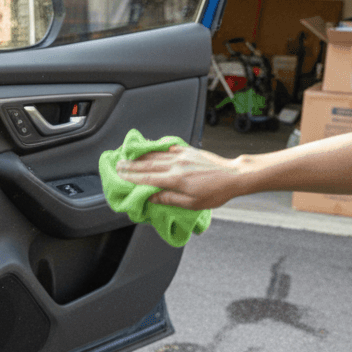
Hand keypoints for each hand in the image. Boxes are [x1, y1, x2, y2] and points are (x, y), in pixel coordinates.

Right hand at [115, 145, 242, 209]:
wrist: (234, 175)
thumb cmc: (216, 192)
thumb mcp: (192, 203)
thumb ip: (169, 199)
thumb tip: (152, 198)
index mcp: (176, 179)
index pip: (148, 179)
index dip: (132, 178)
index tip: (120, 176)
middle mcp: (176, 164)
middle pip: (148, 165)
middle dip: (131, 165)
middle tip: (118, 165)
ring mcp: (182, 155)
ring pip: (155, 155)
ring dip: (140, 156)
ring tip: (128, 157)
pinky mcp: (188, 150)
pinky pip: (167, 148)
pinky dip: (155, 149)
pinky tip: (149, 149)